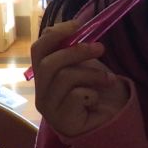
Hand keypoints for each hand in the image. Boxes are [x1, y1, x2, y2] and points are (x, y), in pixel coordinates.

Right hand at [30, 19, 131, 138]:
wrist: (108, 122)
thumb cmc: (94, 92)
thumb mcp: (84, 66)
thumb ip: (75, 51)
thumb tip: (77, 26)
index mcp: (44, 74)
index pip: (38, 49)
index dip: (56, 34)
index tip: (78, 24)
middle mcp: (40, 91)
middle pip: (48, 63)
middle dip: (76, 51)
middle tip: (100, 48)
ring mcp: (48, 107)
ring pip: (64, 77)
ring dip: (92, 74)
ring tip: (108, 79)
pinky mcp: (61, 121)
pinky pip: (75, 96)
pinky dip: (92, 93)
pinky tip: (96, 99)